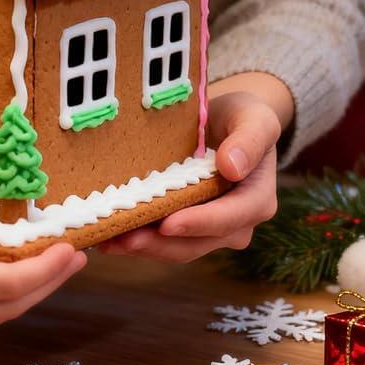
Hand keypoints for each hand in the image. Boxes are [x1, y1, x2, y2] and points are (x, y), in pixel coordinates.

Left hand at [95, 85, 281, 262]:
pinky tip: (108, 236)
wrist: (226, 120)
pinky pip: (164, 240)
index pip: (228, 218)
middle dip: (160, 244)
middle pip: (198, 241)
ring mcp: (211, 229)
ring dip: (144, 247)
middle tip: (124, 239)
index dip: (197, 223)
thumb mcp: (255, 118)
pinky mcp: (188, 226)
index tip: (167, 224)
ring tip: (108, 241)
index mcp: (256, 200)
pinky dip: (138, 240)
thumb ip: (250, 140)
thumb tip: (232, 167)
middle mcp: (237, 223)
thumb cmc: (243, 117)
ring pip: (178, 247)